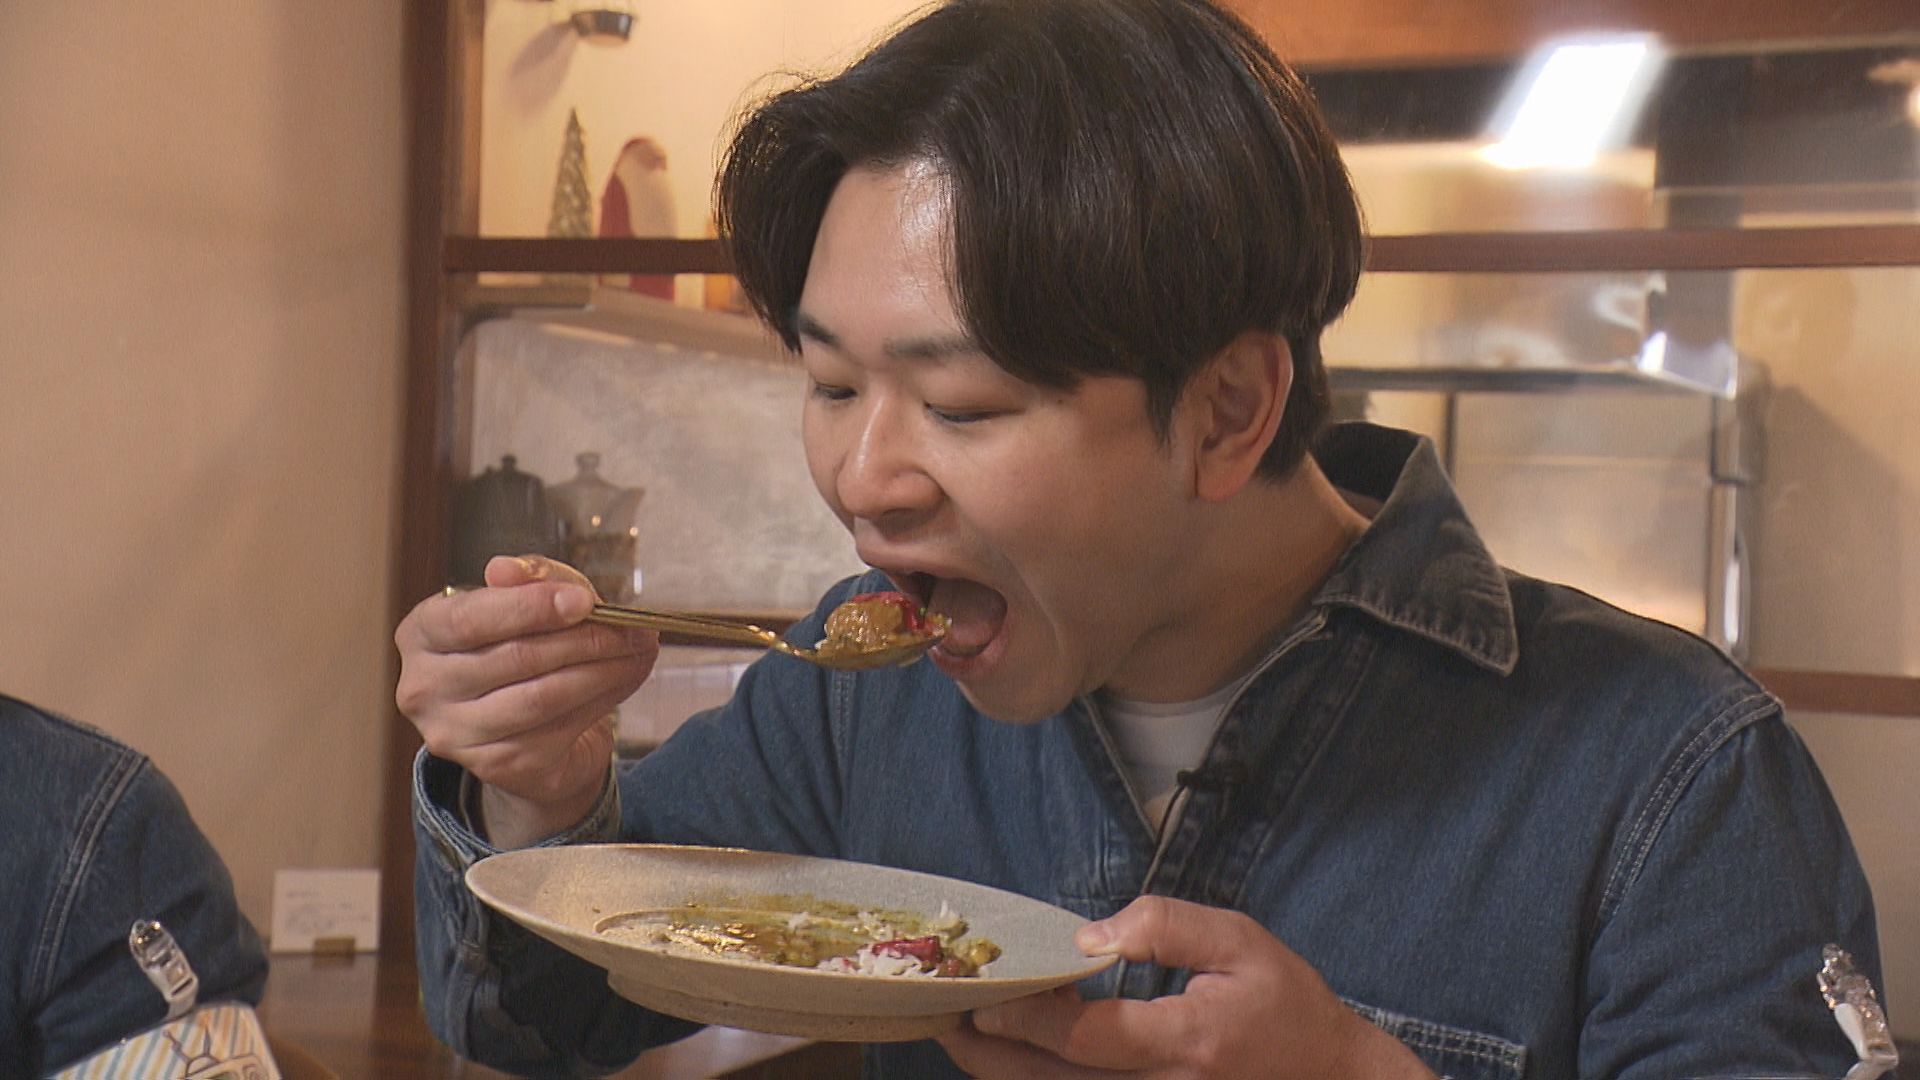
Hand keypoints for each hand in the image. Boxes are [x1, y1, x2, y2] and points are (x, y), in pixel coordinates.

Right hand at [394, 554, 657, 846]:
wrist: (521, 723)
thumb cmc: (517, 645)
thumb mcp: (525, 598)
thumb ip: (527, 577)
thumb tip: (506, 568)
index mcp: (420, 634)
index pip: (469, 619)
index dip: (529, 607)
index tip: (583, 600)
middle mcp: (424, 688)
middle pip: (515, 658)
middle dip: (585, 638)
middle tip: (632, 627)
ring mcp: (456, 734)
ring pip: (543, 697)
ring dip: (603, 670)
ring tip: (639, 649)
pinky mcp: (496, 766)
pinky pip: (560, 728)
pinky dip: (603, 699)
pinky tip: (625, 677)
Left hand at [937, 896, 1434, 1078]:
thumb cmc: (1287, 1007)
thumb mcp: (1242, 943)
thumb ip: (1169, 927)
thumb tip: (1095, 934)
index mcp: (1184, 1042)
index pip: (1085, 1038)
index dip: (1025, 1019)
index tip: (979, 998)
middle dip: (989, 1054)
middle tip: (942, 1022)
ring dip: (1004, 1072)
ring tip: (962, 1038)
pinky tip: (1015, 1057)